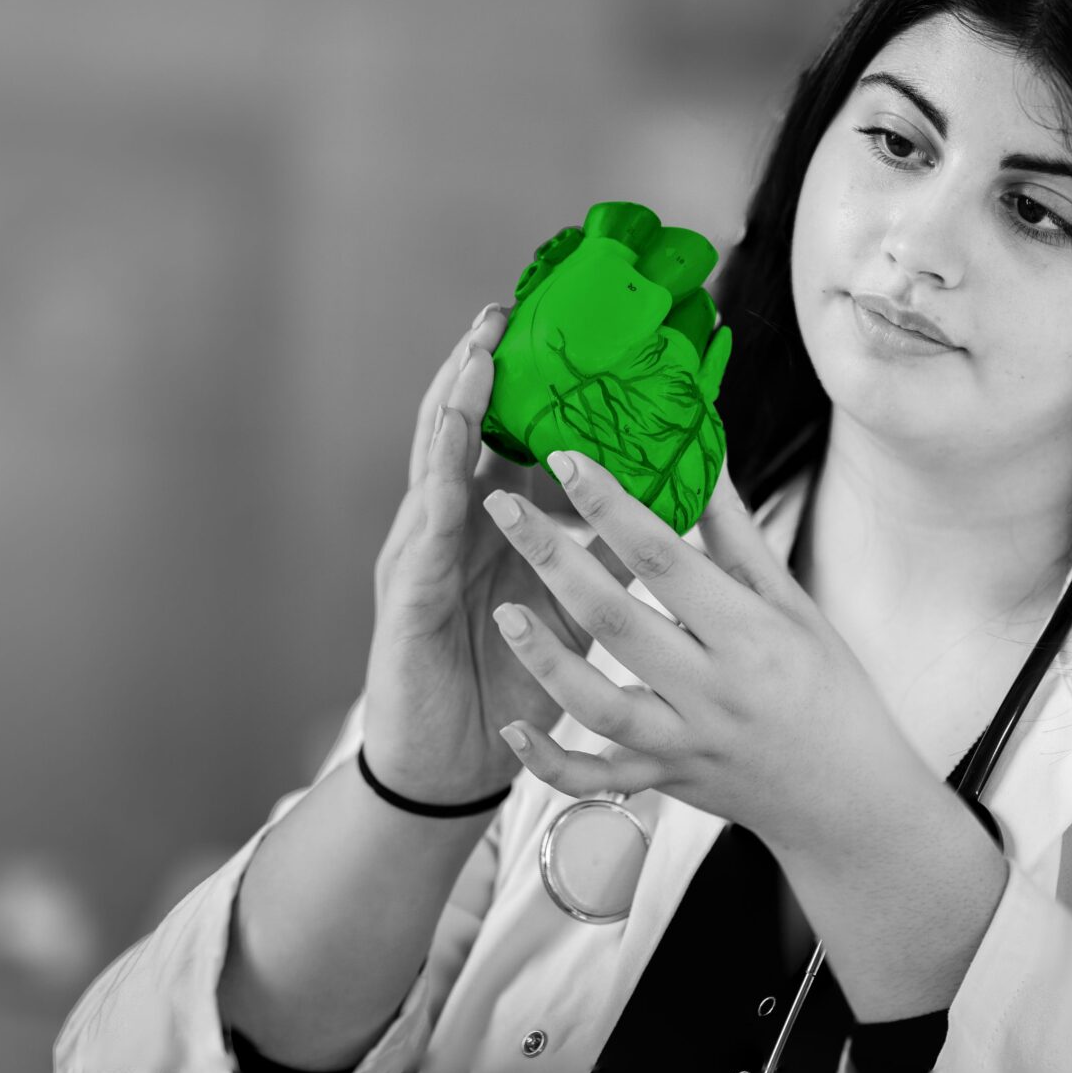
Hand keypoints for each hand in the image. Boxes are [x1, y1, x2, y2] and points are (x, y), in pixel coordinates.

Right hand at [362, 304, 637, 804]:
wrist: (455, 762)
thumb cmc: (510, 676)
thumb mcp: (568, 600)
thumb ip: (598, 546)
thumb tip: (663, 498)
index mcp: (489, 522)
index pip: (500, 433)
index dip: (517, 380)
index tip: (544, 322)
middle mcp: (449, 526)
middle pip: (458, 430)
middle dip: (476, 369)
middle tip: (500, 310)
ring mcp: (421, 555)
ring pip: (433, 464)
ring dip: (452, 406)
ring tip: (474, 354)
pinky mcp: (408, 596)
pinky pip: (424, 532)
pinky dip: (438, 485)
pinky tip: (451, 450)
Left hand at [480, 448, 905, 852]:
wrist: (853, 798)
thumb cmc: (827, 685)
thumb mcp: (791, 602)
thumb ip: (734, 531)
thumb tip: (701, 450)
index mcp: (750, 634)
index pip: (666, 559)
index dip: (611, 506)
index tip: (566, 459)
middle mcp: (713, 690)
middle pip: (617, 620)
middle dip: (553, 559)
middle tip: (501, 508)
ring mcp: (685, 744)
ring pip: (597, 705)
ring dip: (544, 659)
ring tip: (501, 611)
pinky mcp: (666, 782)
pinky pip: (599, 778)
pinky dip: (551, 762)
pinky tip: (513, 728)